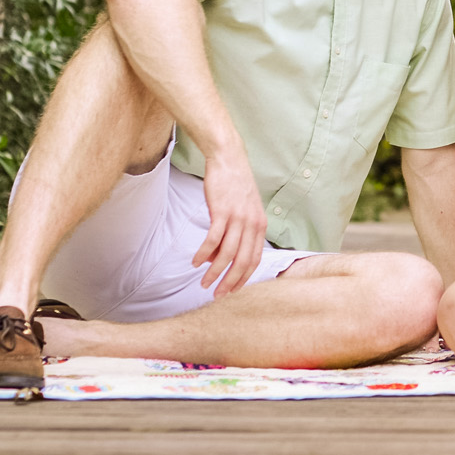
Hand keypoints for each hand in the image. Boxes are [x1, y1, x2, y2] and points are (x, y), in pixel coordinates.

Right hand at [193, 150, 268, 296]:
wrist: (229, 159)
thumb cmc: (234, 186)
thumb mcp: (242, 211)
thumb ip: (234, 234)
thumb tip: (215, 258)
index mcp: (260, 226)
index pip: (255, 260)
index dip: (243, 278)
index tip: (232, 292)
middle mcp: (252, 224)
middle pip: (243, 261)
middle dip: (230, 283)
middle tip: (217, 296)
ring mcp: (238, 218)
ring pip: (228, 254)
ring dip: (214, 272)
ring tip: (204, 283)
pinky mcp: (222, 211)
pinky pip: (213, 239)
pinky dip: (203, 254)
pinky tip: (195, 262)